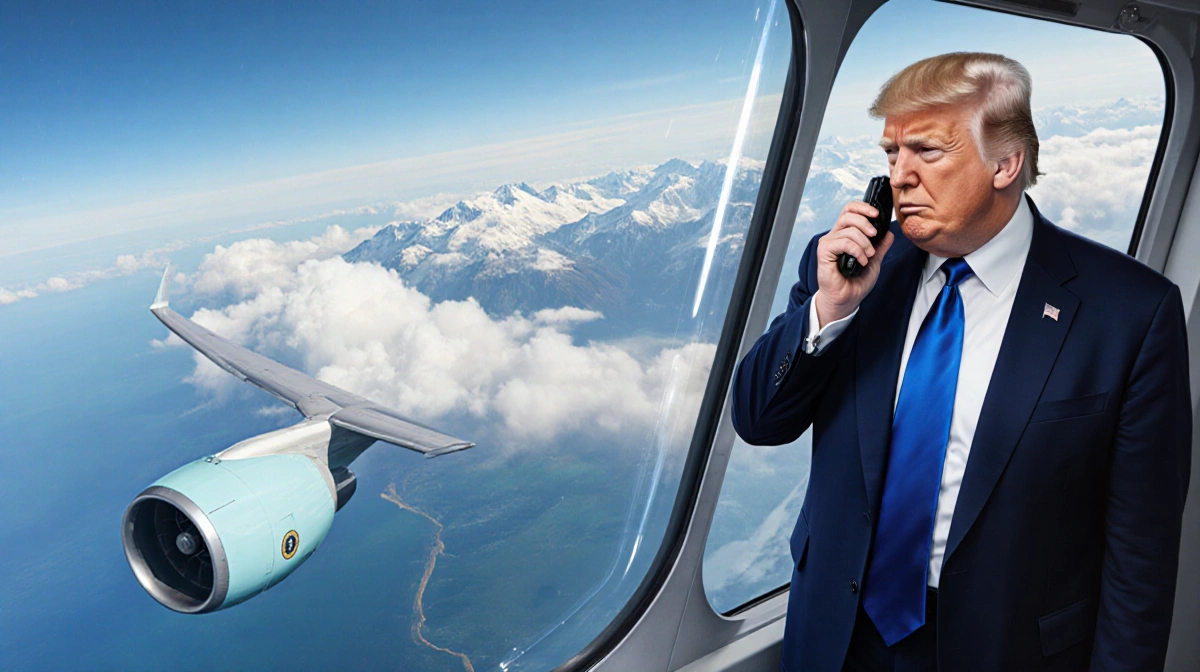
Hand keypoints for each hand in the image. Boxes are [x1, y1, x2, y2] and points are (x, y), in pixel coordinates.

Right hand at [814, 200, 895, 325]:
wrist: (847, 300)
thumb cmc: (855, 282)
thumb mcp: (874, 261)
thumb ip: (880, 246)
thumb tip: (890, 232)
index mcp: (845, 234)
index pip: (850, 210)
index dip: (863, 207)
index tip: (877, 214)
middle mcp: (835, 236)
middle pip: (848, 214)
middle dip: (865, 222)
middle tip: (874, 235)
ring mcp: (829, 243)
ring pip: (849, 229)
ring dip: (864, 242)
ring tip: (868, 256)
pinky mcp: (824, 252)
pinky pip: (843, 242)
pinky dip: (856, 250)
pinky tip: (861, 261)